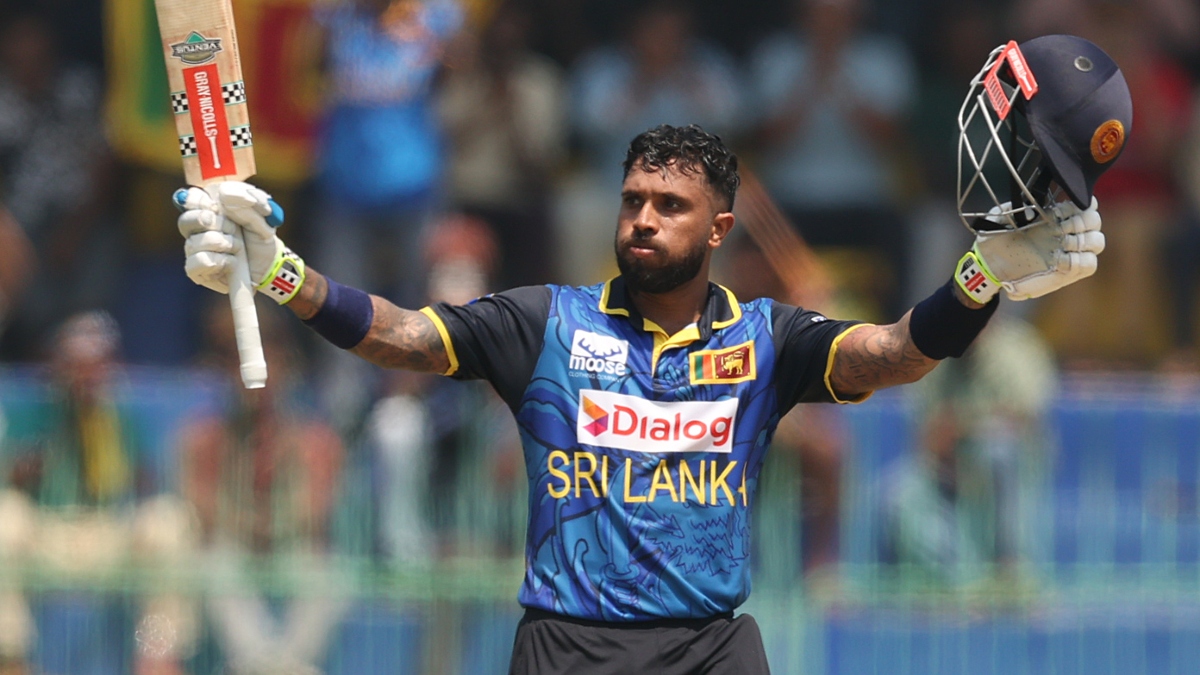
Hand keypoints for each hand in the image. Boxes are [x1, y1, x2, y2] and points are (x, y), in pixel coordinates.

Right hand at [175, 182, 304, 303]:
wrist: (270, 265)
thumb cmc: (260, 236)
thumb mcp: (263, 214)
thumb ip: (247, 200)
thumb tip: (224, 194)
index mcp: (209, 209)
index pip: (190, 199)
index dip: (202, 202)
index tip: (219, 207)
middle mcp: (196, 229)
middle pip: (185, 221)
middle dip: (215, 224)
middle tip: (233, 228)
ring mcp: (195, 250)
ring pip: (194, 243)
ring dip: (223, 244)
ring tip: (239, 248)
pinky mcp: (197, 271)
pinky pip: (196, 263)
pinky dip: (218, 261)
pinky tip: (232, 262)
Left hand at [955, 197, 1103, 302]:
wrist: (988, 266)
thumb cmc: (994, 240)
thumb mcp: (998, 218)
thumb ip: (1012, 208)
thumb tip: (1030, 209)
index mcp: (1055, 217)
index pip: (1085, 205)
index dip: (1080, 205)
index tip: (1061, 210)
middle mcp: (1066, 233)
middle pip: (1095, 222)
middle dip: (1083, 222)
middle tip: (1062, 228)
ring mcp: (1068, 252)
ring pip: (1097, 242)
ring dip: (1083, 240)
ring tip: (1062, 243)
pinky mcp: (1066, 272)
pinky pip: (1089, 265)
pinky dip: (1079, 261)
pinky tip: (1060, 260)